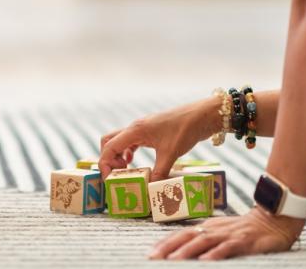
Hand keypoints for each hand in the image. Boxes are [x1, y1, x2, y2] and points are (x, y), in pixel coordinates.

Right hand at [99, 96, 219, 179]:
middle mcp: (135, 128)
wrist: (200, 116)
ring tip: (126, 171)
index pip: (109, 146)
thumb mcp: (171, 154)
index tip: (110, 179)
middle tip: (118, 174)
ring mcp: (142, 129)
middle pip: (109, 141)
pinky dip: (128, 153)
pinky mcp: (150, 132)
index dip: (105, 163)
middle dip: (108, 159)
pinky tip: (134, 162)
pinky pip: (131, 142)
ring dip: (118, 156)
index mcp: (135, 131)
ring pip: (120, 142)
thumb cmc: (184, 130)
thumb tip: (150, 189)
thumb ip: (159, 172)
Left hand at [149, 206, 304, 259]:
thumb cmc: (244, 230)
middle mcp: (213, 229)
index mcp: (206, 227)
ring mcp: (227, 234)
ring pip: (202, 242)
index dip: (165, 243)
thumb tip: (184, 252)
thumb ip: (205, 241)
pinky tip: (206, 261)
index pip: (181, 234)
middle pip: (186, 236)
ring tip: (172, 260)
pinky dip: (215, 254)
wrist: (273, 220)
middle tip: (153, 258)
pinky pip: (227, 248)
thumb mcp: (222, 234)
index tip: (150, 253)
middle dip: (168, 247)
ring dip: (186, 251)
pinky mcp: (243, 241)